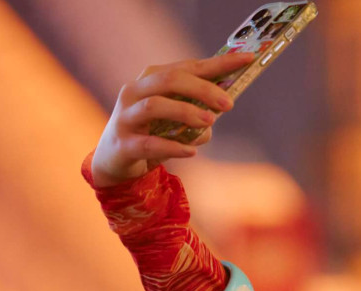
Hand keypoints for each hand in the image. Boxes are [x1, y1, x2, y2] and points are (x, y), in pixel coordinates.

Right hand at [90, 52, 254, 186]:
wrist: (114, 160)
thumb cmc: (151, 132)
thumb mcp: (176, 117)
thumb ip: (197, 108)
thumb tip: (225, 103)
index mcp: (151, 80)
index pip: (188, 66)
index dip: (218, 63)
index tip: (247, 60)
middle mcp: (135, 92)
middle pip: (169, 80)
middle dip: (202, 89)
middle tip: (229, 104)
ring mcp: (126, 118)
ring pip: (155, 106)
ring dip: (186, 112)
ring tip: (209, 123)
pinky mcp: (123, 145)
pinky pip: (149, 143)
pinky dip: (173, 146)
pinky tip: (191, 151)